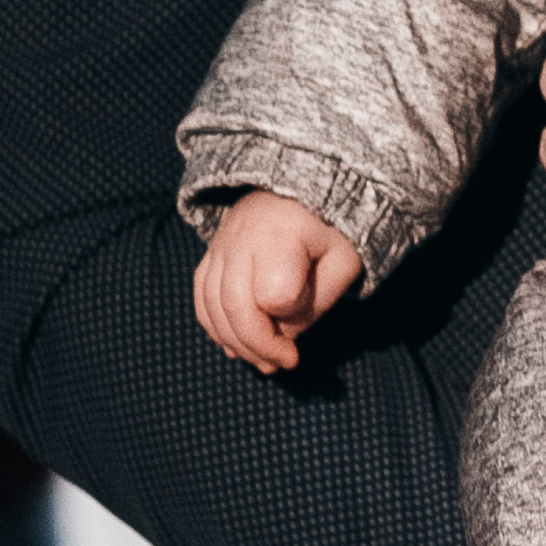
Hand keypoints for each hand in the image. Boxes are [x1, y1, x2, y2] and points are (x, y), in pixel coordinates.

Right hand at [194, 190, 364, 371]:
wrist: (306, 181)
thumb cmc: (332, 226)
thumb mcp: (343, 261)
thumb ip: (316, 305)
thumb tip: (283, 340)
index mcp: (283, 234)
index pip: (275, 292)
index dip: (291, 315)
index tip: (306, 326)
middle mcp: (243, 237)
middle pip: (235, 304)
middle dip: (257, 345)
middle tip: (283, 364)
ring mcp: (222, 244)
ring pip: (212, 304)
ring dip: (235, 342)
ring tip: (263, 361)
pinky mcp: (212, 251)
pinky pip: (202, 295)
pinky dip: (215, 326)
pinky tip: (236, 345)